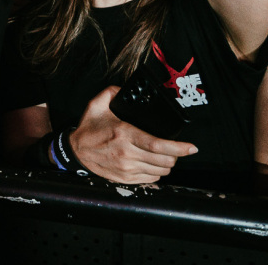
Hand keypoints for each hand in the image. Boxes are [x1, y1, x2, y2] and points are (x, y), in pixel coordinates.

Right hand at [69, 86, 196, 183]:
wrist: (76, 152)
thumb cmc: (89, 129)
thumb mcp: (96, 105)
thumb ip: (112, 92)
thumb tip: (125, 88)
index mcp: (123, 134)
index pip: (158, 145)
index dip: (179, 148)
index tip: (191, 147)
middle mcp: (127, 154)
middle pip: (164, 160)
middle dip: (175, 155)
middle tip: (174, 148)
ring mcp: (127, 169)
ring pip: (161, 171)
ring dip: (166, 163)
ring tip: (162, 155)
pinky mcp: (126, 179)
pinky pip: (152, 179)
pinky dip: (156, 171)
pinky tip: (151, 163)